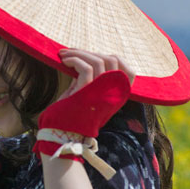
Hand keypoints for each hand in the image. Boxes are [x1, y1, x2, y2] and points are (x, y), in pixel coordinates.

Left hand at [33, 49, 132, 177]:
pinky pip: (86, 67)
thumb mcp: (86, 96)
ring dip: (79, 53)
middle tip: (70, 51)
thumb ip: (92, 81)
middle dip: (89, 52)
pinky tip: (64, 61)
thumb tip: (85, 61)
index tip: (91, 55)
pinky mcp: (88, 92)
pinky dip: (74, 60)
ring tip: (64, 54)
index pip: (129, 71)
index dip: (112, 58)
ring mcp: (102, 93)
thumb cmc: (70, 117)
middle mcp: (114, 94)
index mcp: (117, 96)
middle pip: (112, 60)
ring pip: (98, 60)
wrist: (60, 136)